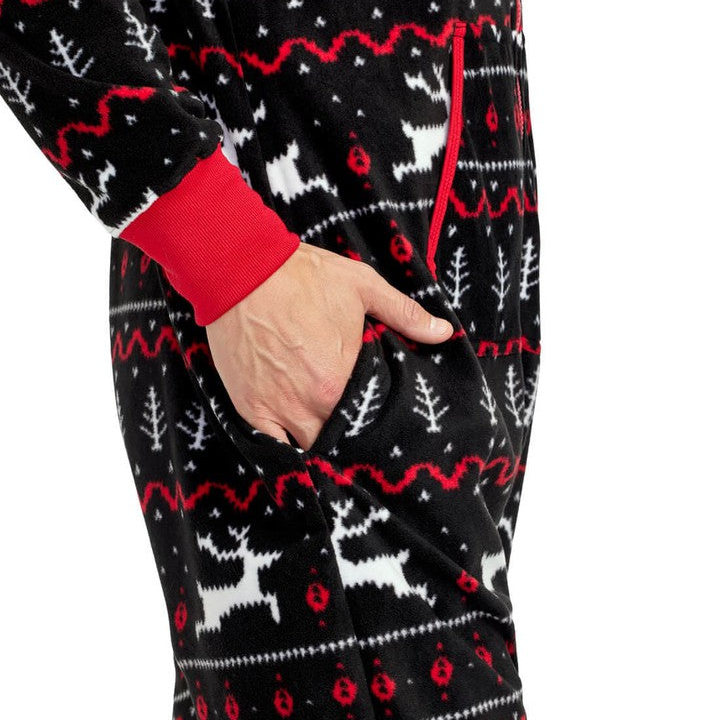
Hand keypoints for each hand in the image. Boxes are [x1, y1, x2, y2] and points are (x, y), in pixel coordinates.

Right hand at [204, 240, 453, 449]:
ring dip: (320, 448)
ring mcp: (278, 409)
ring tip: (333, 448)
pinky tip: (296, 451)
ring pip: (307, 448)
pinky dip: (283, 451)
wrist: (240, 268)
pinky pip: (269, 445)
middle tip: (360, 438)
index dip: (376, 425)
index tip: (383, 425)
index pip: (370, 420)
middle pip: (339, 440)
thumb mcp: (363, 287)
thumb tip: (444, 332)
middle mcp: (311, 403)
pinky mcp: (249, 407)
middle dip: (351, 441)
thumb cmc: (303, 275)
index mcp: (342, 380)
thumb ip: (405, 314)